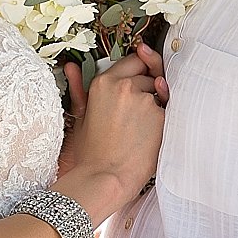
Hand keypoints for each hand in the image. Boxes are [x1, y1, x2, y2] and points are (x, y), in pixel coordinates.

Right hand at [66, 45, 166, 198]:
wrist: (105, 177)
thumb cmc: (91, 152)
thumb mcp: (81, 116)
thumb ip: (80, 88)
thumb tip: (70, 67)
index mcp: (104, 83)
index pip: (133, 60)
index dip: (138, 70)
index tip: (139, 76)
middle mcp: (124, 86)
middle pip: (148, 75)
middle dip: (147, 88)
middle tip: (136, 111)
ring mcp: (144, 100)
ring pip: (159, 94)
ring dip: (154, 106)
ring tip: (138, 129)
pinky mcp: (160, 116)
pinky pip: (167, 112)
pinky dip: (161, 122)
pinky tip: (147, 137)